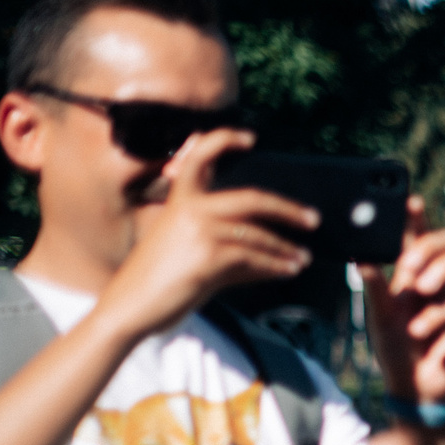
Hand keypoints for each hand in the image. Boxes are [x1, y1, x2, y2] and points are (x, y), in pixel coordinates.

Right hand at [96, 129, 315, 340]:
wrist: (131, 306)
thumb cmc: (158, 282)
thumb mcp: (188, 252)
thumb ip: (224, 244)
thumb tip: (272, 253)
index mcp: (180, 200)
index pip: (198, 158)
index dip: (223, 140)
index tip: (251, 138)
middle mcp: (189, 209)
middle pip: (250, 199)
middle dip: (287, 209)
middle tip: (313, 219)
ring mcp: (199, 231)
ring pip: (257, 234)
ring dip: (286, 248)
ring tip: (303, 258)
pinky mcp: (208, 257)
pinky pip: (254, 258)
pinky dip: (276, 265)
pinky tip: (289, 270)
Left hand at [364, 199, 444, 405]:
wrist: (415, 389)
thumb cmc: (397, 350)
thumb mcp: (377, 317)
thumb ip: (373, 288)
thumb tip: (360, 258)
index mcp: (417, 273)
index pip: (420, 237)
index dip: (417, 217)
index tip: (410, 201)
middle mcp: (443, 280)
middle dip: (430, 245)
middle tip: (407, 264)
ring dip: (442, 269)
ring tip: (418, 288)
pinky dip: (438, 315)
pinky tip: (419, 329)